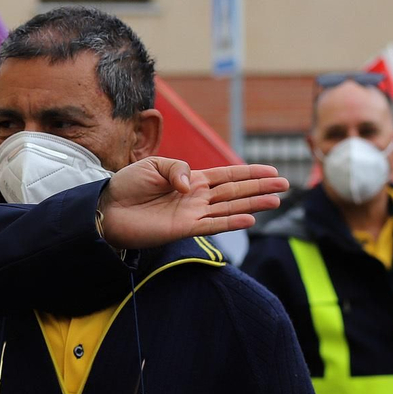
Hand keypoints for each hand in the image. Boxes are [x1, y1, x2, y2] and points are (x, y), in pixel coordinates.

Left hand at [98, 160, 287, 248]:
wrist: (107, 208)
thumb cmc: (127, 185)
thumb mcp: (153, 165)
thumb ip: (178, 169)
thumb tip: (193, 185)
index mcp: (190, 178)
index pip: (227, 175)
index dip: (249, 173)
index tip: (272, 171)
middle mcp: (196, 196)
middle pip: (234, 191)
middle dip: (260, 188)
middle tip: (286, 185)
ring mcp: (191, 213)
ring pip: (229, 208)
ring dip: (252, 205)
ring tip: (276, 201)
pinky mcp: (183, 228)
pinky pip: (212, 225)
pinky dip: (230, 222)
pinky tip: (250, 220)